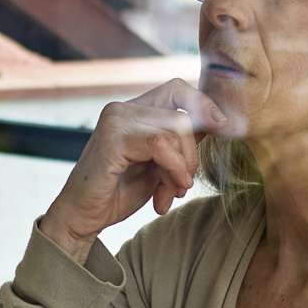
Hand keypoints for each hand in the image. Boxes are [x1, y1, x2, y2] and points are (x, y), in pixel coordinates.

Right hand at [38, 81, 222, 258]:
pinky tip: (167, 192)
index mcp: (134, 111)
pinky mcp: (113, 137)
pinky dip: (173, 169)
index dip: (204, 105)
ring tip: (171, 192)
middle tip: (185, 182)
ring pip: (176, 128)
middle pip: (182, 111)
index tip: (225, 128)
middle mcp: (122, 108)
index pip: (178, 89)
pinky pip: (160, 145)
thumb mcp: (160, 165)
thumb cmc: (118, 193)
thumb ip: (181, 143)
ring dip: (182, 167)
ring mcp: (116, 120)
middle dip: (192, 151)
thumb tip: (218, 122)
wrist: (82, 218)